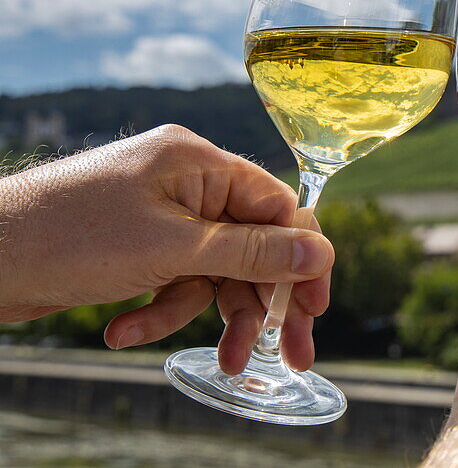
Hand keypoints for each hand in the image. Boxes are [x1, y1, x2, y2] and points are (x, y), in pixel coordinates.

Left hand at [0, 124, 333, 373]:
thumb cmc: (69, 236)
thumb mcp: (174, 249)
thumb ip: (252, 251)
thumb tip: (319, 253)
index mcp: (201, 163)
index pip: (278, 207)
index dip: (303, 258)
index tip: (315, 308)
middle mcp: (187, 184)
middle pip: (253, 245)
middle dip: (264, 302)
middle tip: (289, 353)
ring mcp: (161, 215)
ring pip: (216, 271)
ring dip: (210, 317)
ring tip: (223, 364)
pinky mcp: (138, 245)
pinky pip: (175, 280)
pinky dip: (160, 311)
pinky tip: (124, 331)